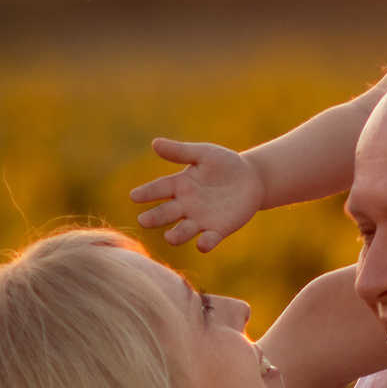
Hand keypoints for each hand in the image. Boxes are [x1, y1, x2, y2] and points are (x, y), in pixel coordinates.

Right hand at [130, 138, 265, 250]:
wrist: (252, 178)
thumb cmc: (224, 163)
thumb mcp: (204, 154)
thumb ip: (181, 152)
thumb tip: (155, 143)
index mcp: (179, 185)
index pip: (159, 189)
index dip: (147, 193)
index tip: (134, 196)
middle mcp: (185, 205)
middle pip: (166, 213)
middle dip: (155, 217)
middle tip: (143, 221)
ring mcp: (200, 219)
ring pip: (184, 230)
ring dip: (177, 235)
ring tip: (170, 237)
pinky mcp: (218, 230)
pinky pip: (210, 239)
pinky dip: (206, 242)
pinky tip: (203, 244)